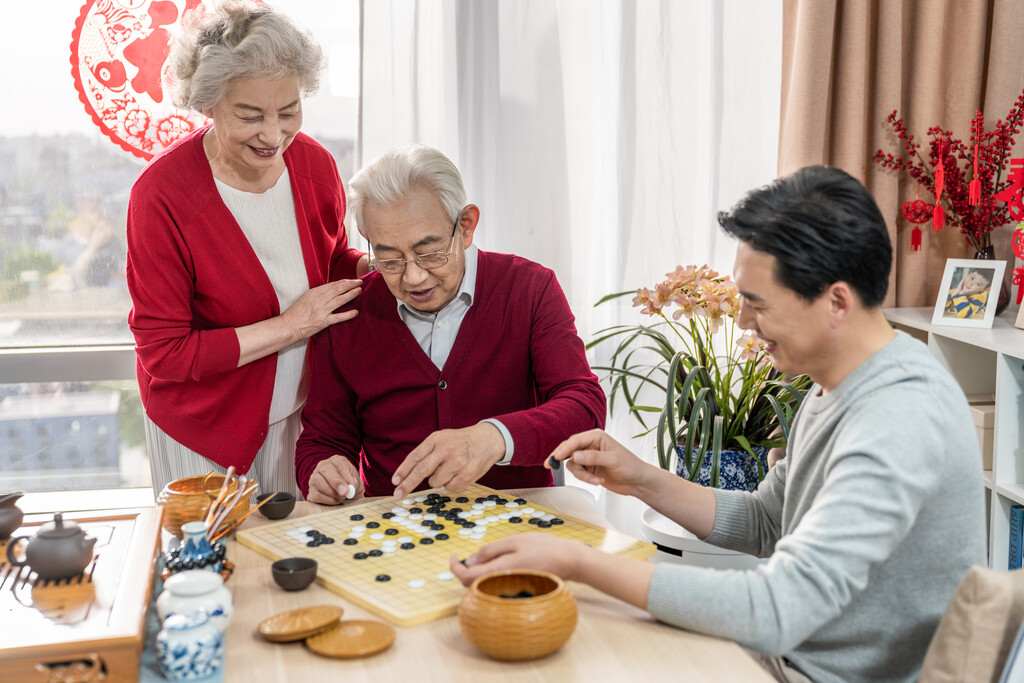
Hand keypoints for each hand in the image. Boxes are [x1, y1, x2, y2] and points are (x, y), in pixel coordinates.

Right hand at [280, 280, 361, 340]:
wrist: (288, 326)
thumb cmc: (296, 313)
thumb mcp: (305, 298)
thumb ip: (318, 294)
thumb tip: (331, 290)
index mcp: (314, 293)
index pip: (332, 285)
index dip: (344, 282)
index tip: (351, 280)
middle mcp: (318, 300)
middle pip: (338, 289)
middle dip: (350, 285)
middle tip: (360, 282)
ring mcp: (322, 311)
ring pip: (340, 300)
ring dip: (351, 295)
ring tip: (359, 291)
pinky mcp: (323, 322)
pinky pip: (338, 317)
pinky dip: (348, 314)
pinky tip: (356, 312)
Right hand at [307, 455, 363, 504]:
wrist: (343, 495)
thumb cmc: (350, 486)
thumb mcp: (357, 483)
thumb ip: (356, 483)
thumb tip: (351, 486)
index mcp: (337, 461)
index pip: (339, 464)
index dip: (345, 476)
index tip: (351, 487)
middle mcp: (323, 467)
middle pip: (325, 469)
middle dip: (336, 482)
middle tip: (345, 493)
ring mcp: (314, 479)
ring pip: (317, 481)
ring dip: (332, 492)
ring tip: (342, 498)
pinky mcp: (311, 492)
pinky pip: (315, 495)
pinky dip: (327, 500)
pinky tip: (335, 500)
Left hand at [392, 423, 503, 498]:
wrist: (488, 439)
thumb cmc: (459, 442)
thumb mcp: (442, 439)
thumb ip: (426, 453)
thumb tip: (407, 476)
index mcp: (437, 439)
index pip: (416, 456)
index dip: (403, 470)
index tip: (395, 482)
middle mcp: (446, 450)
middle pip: (421, 471)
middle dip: (408, 484)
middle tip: (398, 494)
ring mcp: (458, 462)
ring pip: (435, 482)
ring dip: (437, 480)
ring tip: (449, 469)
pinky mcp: (467, 474)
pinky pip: (449, 487)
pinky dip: (450, 484)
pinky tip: (458, 473)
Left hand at [449, 534, 583, 584]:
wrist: (568, 560)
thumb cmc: (543, 547)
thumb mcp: (513, 541)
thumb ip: (490, 551)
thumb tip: (470, 561)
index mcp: (498, 572)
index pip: (466, 577)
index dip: (454, 568)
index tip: (452, 556)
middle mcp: (502, 584)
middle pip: (472, 585)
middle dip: (464, 571)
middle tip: (464, 556)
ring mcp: (509, 589)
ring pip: (483, 586)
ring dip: (476, 574)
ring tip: (484, 557)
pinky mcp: (515, 588)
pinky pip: (495, 585)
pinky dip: (489, 576)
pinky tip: (497, 563)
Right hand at [547, 429, 652, 496]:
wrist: (638, 482)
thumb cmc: (631, 466)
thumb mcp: (613, 460)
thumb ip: (593, 457)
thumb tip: (575, 456)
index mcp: (596, 437)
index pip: (575, 441)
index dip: (564, 449)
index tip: (556, 458)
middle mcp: (590, 445)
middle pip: (568, 450)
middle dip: (560, 458)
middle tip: (550, 465)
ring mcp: (589, 458)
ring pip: (573, 464)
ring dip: (582, 475)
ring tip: (595, 480)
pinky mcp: (589, 469)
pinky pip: (578, 473)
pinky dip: (586, 479)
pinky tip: (597, 481)